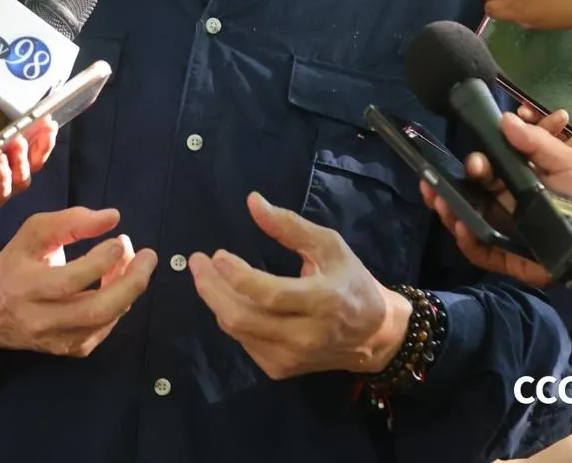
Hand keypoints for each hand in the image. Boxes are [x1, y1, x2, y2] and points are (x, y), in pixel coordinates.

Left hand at [0, 82, 57, 232]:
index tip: (0, 111)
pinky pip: (4, 192)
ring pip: (23, 172)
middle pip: (27, 152)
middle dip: (40, 139)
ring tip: (19, 143)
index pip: (10, 128)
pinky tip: (0, 164)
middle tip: (47, 125)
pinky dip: (6, 177)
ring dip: (26, 157)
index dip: (15, 118)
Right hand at [0, 207, 156, 354]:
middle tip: (149, 257)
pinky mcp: (69, 350)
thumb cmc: (15, 264)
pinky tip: (118, 284)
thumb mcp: (33, 233)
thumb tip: (113, 217)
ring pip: (104, 321)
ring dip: (127, 290)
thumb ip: (70, 221)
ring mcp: (57, 340)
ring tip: (132, 263)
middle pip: (95, 310)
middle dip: (130, 283)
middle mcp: (40, 320)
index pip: (70, 281)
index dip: (101, 261)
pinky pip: (104, 329)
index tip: (119, 240)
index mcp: (26, 287)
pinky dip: (119, 305)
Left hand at [189, 192, 409, 379]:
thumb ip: (289, 226)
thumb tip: (252, 202)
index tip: (216, 255)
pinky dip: (230, 317)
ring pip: (238, 330)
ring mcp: (291, 357)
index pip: (270, 295)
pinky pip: (243, 341)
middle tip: (196, 262)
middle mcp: (306, 335)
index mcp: (323, 301)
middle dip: (212, 288)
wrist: (375, 334)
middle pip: (243, 317)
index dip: (238, 276)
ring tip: (204, 274)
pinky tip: (226, 297)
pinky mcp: (281, 369)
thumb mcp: (329, 245)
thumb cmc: (351, 281)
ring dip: (215, 300)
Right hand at [421, 113, 571, 286]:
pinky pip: (482, 251)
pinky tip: (461, 227)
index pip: (488, 171)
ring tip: (440, 203)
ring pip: (469, 221)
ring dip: (449, 211)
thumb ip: (538, 142)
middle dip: (448, 187)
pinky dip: (468, 241)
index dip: (475, 165)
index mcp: (521, 180)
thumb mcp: (570, 162)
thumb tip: (506, 119)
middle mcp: (509, 205)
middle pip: (470, 195)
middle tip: (435, 183)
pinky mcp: (510, 257)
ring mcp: (508, 232)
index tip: (473, 162)